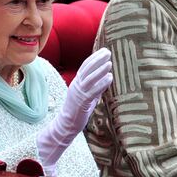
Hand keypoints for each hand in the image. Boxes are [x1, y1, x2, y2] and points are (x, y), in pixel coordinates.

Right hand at [37, 48, 112, 173]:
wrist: (66, 124)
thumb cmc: (78, 111)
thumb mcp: (87, 96)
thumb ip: (95, 88)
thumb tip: (105, 80)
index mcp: (77, 83)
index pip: (85, 66)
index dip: (94, 57)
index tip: (104, 51)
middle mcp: (76, 85)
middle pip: (87, 69)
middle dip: (97, 59)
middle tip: (108, 52)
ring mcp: (78, 93)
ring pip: (89, 78)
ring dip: (100, 69)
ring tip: (109, 63)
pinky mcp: (82, 102)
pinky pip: (93, 90)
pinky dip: (101, 83)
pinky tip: (109, 78)